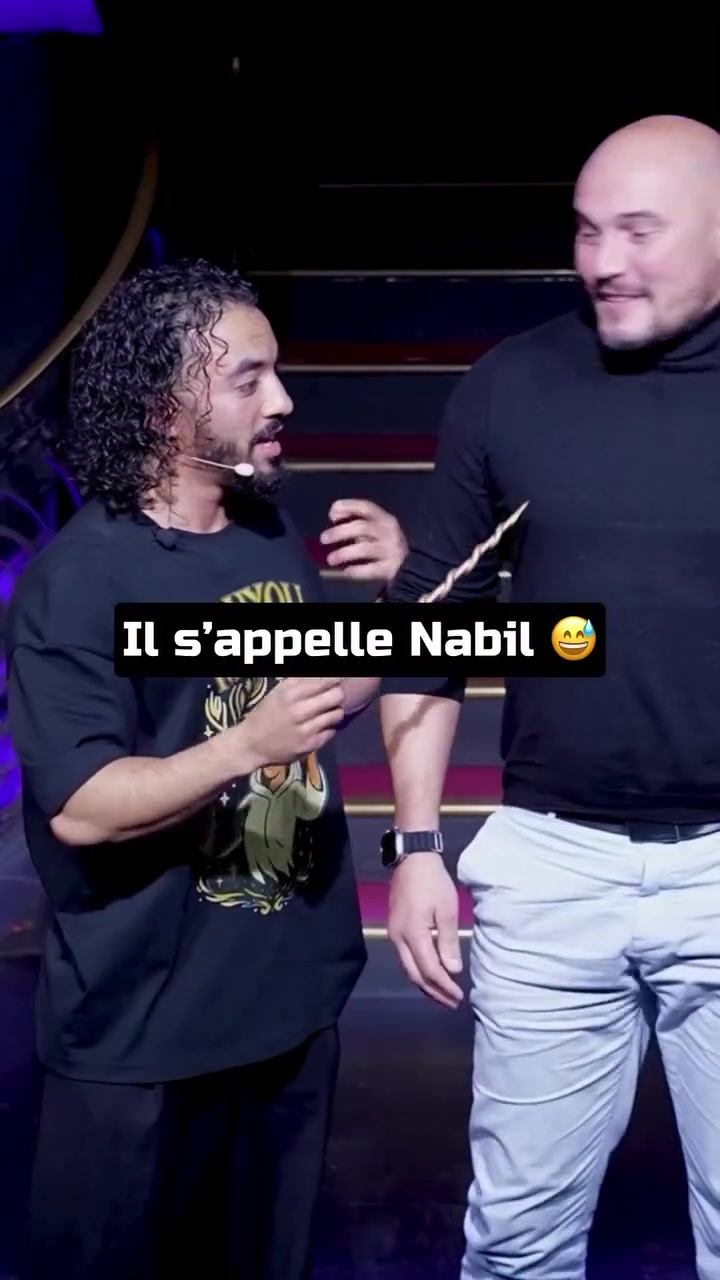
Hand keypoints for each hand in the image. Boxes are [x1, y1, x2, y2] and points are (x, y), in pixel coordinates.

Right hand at [239, 678, 344, 765]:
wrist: (251, 745)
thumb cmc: (266, 714)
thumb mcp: (278, 693)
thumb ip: (300, 682)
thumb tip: (323, 676)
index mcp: (290, 694)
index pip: (325, 682)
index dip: (334, 680)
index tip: (335, 681)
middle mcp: (299, 711)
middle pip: (336, 696)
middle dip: (337, 695)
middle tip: (334, 697)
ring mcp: (306, 730)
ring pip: (337, 714)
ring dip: (334, 712)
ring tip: (325, 712)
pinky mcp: (310, 746)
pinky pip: (331, 732)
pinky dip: (327, 728)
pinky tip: (318, 727)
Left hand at [320, 499, 407, 583]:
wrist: (411, 565)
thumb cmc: (385, 543)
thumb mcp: (375, 528)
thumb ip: (357, 522)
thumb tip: (334, 516)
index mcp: (385, 518)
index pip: (365, 506)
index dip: (347, 507)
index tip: (331, 515)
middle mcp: (389, 531)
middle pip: (361, 527)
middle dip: (339, 532)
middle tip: (323, 539)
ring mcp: (391, 550)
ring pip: (365, 548)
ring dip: (344, 553)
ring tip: (330, 559)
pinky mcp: (391, 568)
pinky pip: (371, 569)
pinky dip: (357, 571)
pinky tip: (347, 571)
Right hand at [387, 853, 463, 1008]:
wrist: (412, 859)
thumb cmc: (433, 883)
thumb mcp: (446, 910)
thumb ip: (448, 942)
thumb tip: (452, 970)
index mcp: (413, 934)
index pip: (429, 970)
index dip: (444, 986)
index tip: (458, 996)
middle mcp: (398, 939)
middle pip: (414, 975)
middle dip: (433, 992)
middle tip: (451, 1002)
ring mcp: (394, 934)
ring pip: (408, 968)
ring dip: (425, 984)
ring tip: (441, 994)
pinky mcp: (395, 929)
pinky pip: (405, 958)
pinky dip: (418, 971)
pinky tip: (429, 973)